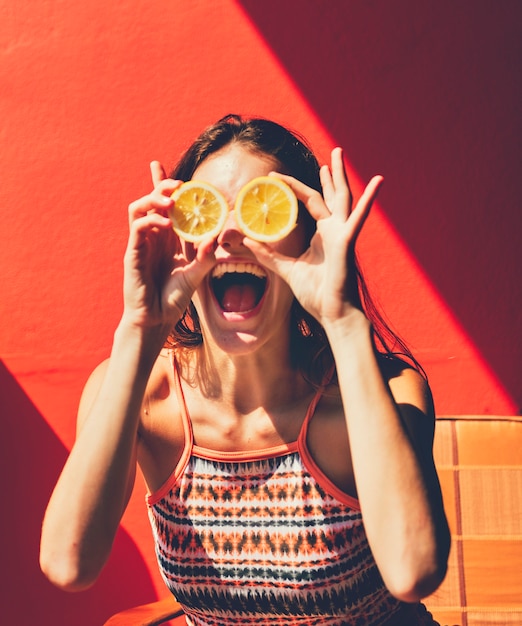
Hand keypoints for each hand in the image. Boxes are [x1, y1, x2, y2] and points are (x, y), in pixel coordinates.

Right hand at [122, 162, 215, 328]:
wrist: (156, 320)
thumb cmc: (173, 299)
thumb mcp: (196, 275)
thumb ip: (207, 257)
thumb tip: (218, 237)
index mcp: (167, 239)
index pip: (163, 205)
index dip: (161, 184)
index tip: (161, 166)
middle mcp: (153, 237)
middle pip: (151, 200)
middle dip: (162, 185)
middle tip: (179, 184)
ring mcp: (141, 243)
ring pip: (139, 208)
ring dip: (154, 199)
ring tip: (172, 201)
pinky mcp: (133, 253)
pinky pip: (138, 227)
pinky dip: (152, 220)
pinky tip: (167, 225)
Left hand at [245, 148, 382, 324]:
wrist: (332, 312)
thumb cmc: (316, 294)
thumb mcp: (286, 270)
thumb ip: (268, 255)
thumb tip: (247, 240)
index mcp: (322, 235)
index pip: (309, 203)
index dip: (295, 188)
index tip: (277, 177)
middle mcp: (333, 230)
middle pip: (331, 195)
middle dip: (331, 174)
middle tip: (331, 155)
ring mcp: (342, 233)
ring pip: (342, 197)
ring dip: (340, 176)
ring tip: (338, 153)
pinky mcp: (347, 241)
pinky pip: (358, 217)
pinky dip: (368, 200)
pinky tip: (378, 182)